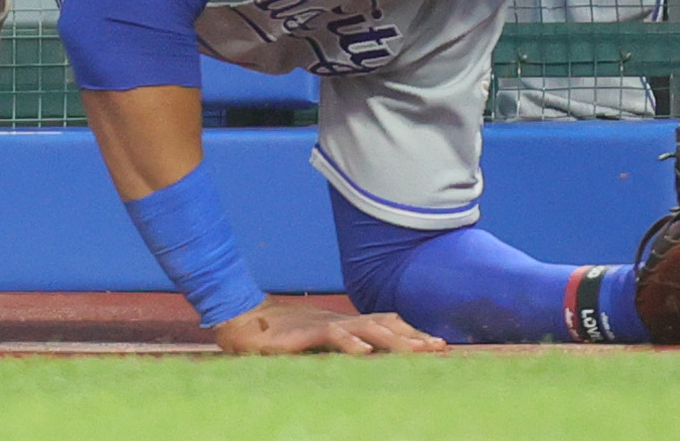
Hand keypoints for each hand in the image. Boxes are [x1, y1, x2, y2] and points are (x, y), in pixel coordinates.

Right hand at [212, 300, 447, 355]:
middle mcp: (338, 321)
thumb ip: (338, 348)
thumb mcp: (313, 344)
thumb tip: (366, 360)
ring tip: (416, 352)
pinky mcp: (304, 332)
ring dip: (393, 339)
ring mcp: (322, 324)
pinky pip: (332, 334)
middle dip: (413, 337)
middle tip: (439, 348)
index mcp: (343, 324)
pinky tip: (365, 353)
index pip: (385, 323)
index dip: (411, 333)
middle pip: (384, 324)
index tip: (438, 345)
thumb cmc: (275, 335)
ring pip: (365, 327)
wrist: (239, 319)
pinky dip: (350, 342)